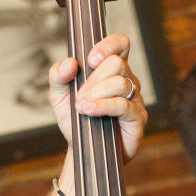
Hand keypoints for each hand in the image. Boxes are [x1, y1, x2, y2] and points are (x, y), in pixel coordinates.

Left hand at [49, 32, 146, 160]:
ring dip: (96, 94)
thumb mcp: (59, 96)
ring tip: (82, 107)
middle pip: (117, 64)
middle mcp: (127, 80)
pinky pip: (122, 105)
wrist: (83, 150)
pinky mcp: (137, 117)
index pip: (120, 44)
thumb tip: (69, 63)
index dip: (108, 45)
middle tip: (79, 97)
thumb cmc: (77, 121)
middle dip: (94, 80)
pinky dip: (103, 106)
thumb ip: (57, 76)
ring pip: (120, 83)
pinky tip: (89, 111)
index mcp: (112, 70)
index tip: (90, 60)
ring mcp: (135, 99)